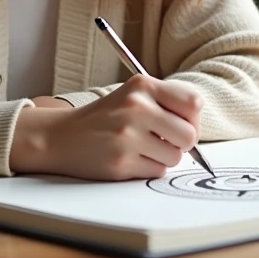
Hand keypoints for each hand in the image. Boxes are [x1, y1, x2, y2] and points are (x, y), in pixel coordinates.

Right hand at [10, 74, 202, 180]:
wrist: (61, 136)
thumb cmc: (105, 118)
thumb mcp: (133, 96)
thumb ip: (166, 103)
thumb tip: (197, 128)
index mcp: (142, 85)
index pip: (194, 103)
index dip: (192, 118)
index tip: (179, 123)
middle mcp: (136, 107)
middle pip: (190, 135)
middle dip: (181, 143)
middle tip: (162, 141)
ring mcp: (127, 135)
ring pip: (175, 157)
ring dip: (163, 158)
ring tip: (141, 148)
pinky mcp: (121, 161)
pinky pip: (157, 171)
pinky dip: (148, 169)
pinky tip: (130, 158)